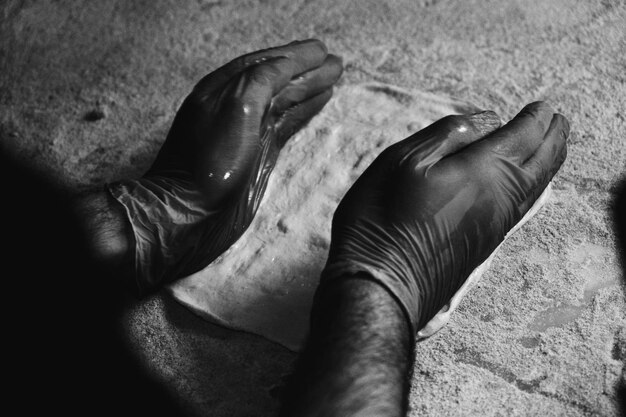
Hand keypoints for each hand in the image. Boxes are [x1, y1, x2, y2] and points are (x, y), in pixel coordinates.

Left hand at [109, 39, 342, 293]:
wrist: (186, 216)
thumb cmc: (207, 168)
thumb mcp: (235, 112)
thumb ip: (259, 83)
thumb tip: (285, 64)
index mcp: (223, 91)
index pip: (265, 65)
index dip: (295, 56)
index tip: (321, 50)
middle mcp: (233, 108)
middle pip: (275, 81)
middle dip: (305, 70)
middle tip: (335, 62)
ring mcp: (244, 133)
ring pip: (281, 102)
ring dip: (307, 89)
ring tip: (333, 78)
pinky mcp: (254, 158)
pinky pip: (282, 126)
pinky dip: (301, 113)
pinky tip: (317, 105)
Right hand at [321, 103, 568, 334]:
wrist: (383, 286)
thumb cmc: (383, 220)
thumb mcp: (404, 161)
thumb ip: (448, 134)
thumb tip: (488, 121)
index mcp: (483, 171)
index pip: (523, 136)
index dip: (536, 117)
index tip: (543, 106)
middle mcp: (501, 197)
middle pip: (543, 162)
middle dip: (554, 137)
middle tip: (559, 120)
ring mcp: (497, 224)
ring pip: (538, 186)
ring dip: (550, 161)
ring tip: (552, 145)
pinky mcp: (486, 243)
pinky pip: (525, 205)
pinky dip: (536, 184)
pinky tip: (527, 182)